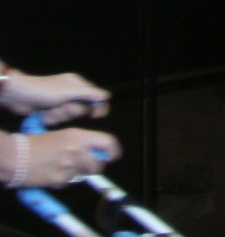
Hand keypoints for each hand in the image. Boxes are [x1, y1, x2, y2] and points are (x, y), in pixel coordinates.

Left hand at [1, 71, 109, 122]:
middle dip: (71, 111)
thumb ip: (89, 94)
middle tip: (61, 107)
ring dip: (59, 115)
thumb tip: (108, 96)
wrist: (19, 96)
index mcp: (77, 84)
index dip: (98, 106)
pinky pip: (57, 119)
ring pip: (68, 116)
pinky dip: (51, 118)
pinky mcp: (49, 110)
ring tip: (49, 111)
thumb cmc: (44, 91)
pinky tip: (44, 114)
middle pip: (81, 108)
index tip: (97, 115)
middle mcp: (70, 93)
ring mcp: (59, 102)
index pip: (95, 96)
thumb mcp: (69, 92)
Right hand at [1, 129, 119, 187]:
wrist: (16, 157)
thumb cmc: (36, 143)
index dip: (113, 151)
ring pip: (83, 175)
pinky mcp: (59, 180)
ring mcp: (68, 166)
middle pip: (98, 165)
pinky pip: (68, 183)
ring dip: (76, 173)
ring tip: (62, 166)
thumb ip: (82, 142)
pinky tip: (52, 172)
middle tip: (85, 165)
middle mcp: (77, 151)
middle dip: (94, 167)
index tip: (113, 156)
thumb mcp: (63, 135)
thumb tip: (96, 151)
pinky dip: (62, 180)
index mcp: (78, 137)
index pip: (108, 143)